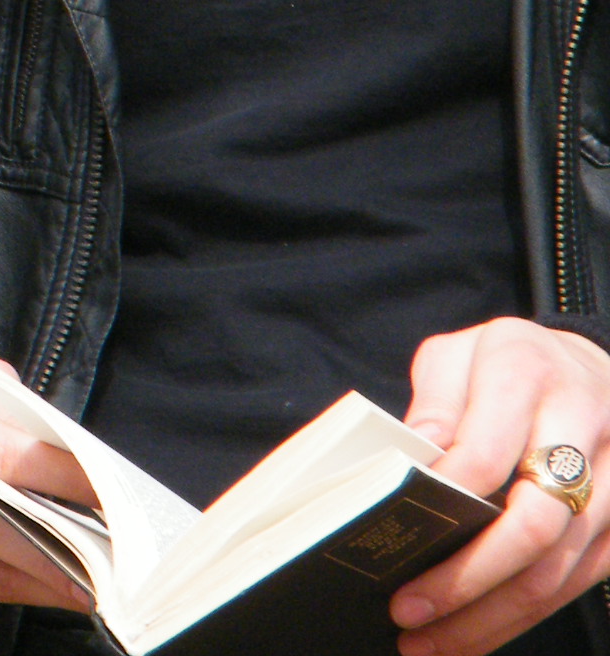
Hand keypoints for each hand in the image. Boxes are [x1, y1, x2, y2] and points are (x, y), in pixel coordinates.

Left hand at [393, 318, 609, 655]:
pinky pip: (583, 579)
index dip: (444, 499)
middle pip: (535, 524)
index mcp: (528, 373)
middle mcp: (585, 425)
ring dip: (495, 614)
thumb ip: (434, 400)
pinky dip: (528, 613)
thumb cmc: (503, 363)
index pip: (487, 452)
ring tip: (432, 642)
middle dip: (467, 578)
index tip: (395, 535)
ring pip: (562, 566)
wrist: (584, 364)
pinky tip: (480, 630)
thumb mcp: (457, 354)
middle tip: (407, 611)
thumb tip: (418, 457)